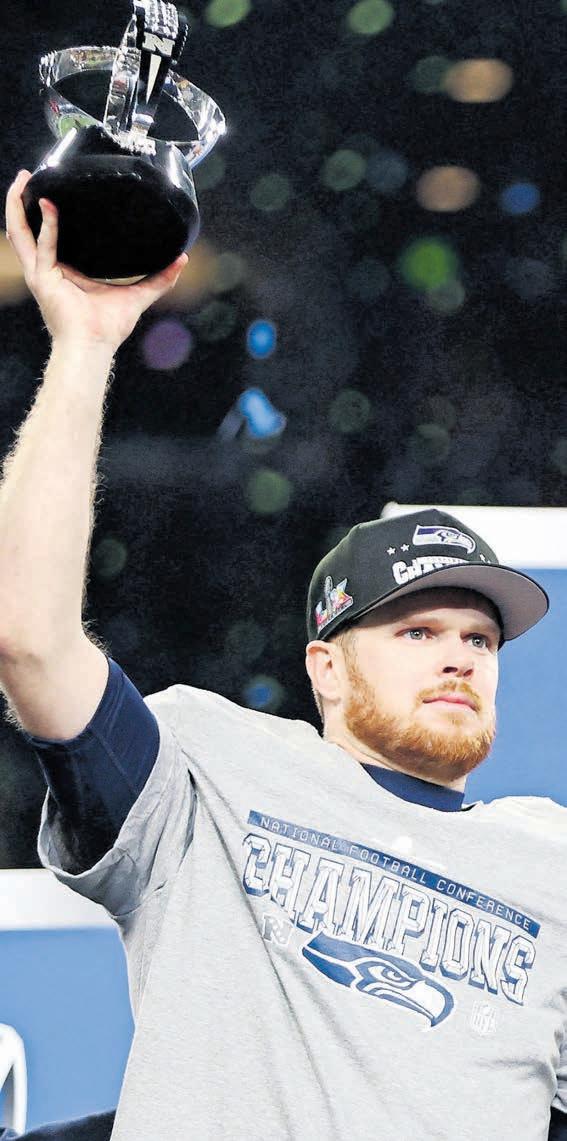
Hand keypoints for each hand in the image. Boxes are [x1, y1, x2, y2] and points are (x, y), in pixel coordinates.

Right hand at [5, 170, 188, 351]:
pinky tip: (50, 206)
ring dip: (17, 207)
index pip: (48, 237)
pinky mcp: (42, 280)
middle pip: (26, 230)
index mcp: (63, 271)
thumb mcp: (137, 295)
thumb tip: (181, 260)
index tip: (53, 192)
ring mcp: (41, 274)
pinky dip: (47, 227)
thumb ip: (159, 278)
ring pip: (20, 234)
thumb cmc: (108, 329)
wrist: (95, 346)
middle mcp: (48, 270)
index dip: (46, 215)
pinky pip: (43, 248)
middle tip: (28, 177)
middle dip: (21, 203)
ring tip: (23, 180)